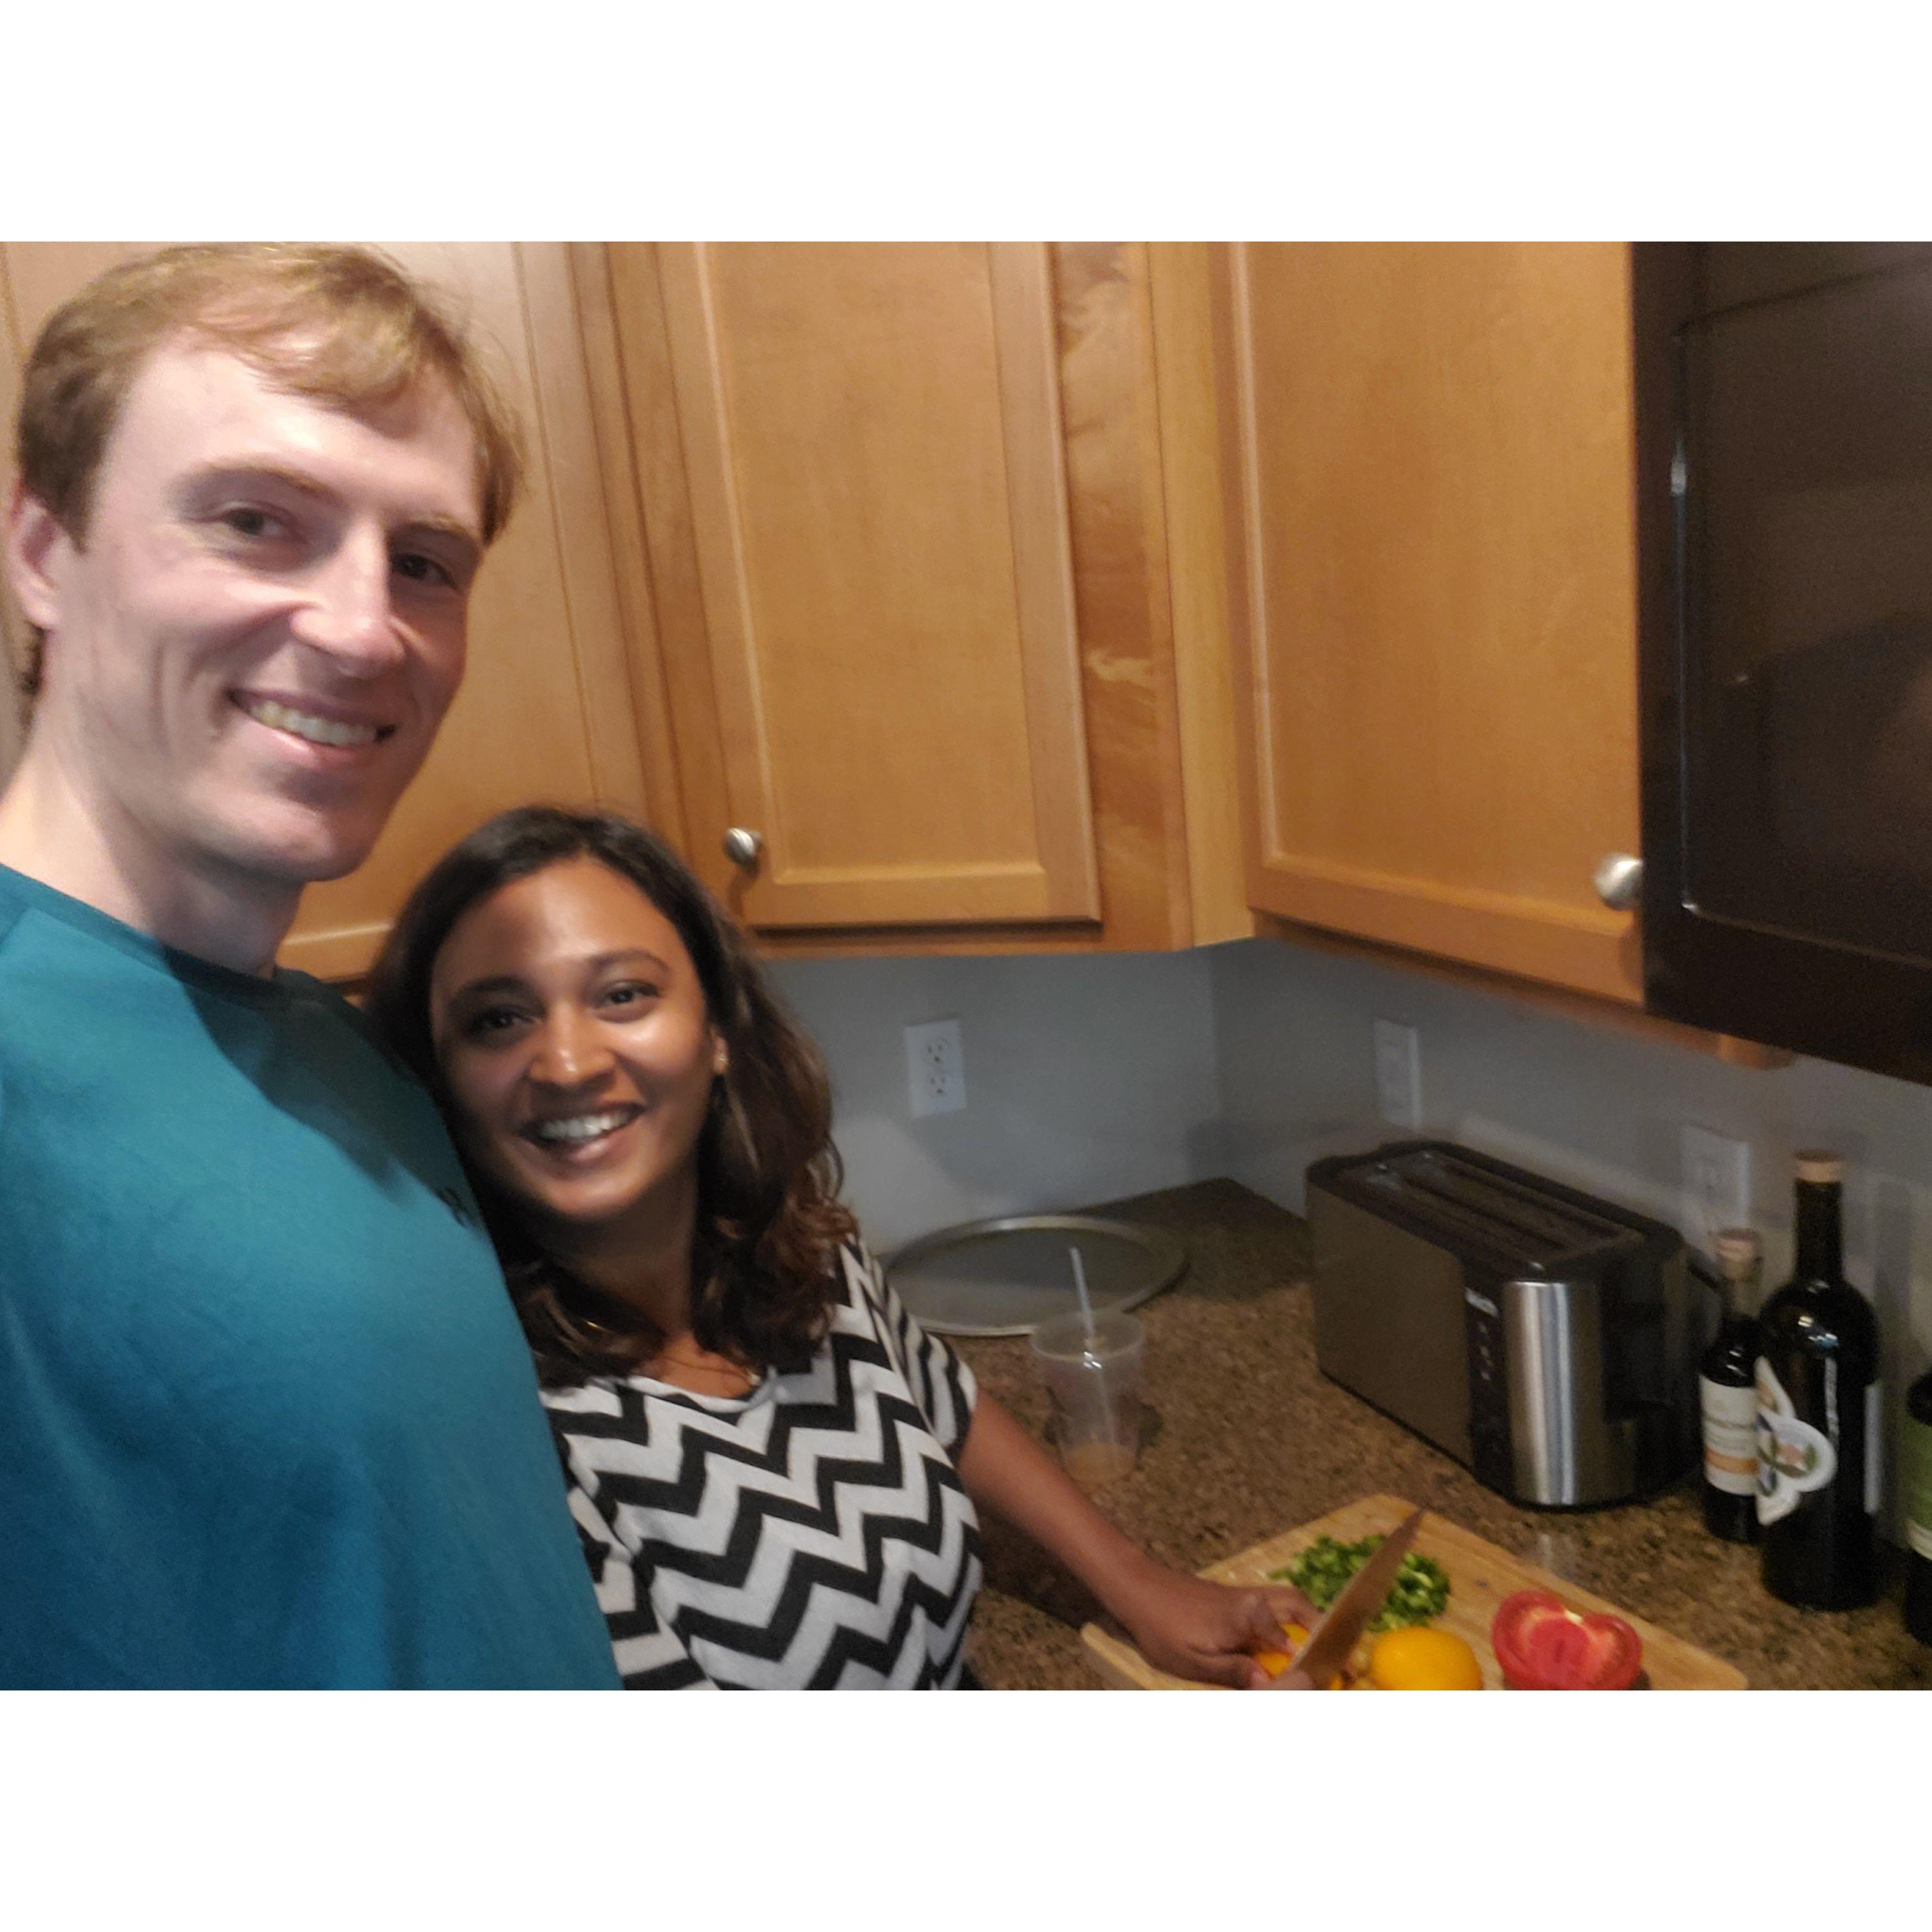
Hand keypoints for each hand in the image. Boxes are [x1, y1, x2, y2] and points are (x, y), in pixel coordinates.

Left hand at [1112, 1558, 1319, 1689]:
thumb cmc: (1162, 1628)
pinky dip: (1292, 1620)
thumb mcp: (1194, 1661)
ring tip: (1321, 1654)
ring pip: (1291, 1603)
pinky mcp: (1238, 1597)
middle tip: (1340, 1664)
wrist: (1138, 1589)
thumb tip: (1271, 1686)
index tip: (1334, 1681)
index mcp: (1248, 1616)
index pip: (1293, 1641)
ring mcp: (1247, 1595)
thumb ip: (1235, 1672)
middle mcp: (1255, 1599)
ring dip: (1311, 1623)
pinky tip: (1287, 1645)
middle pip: (1303, 1609)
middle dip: (1326, 1633)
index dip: (1314, 1664)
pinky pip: (1275, 1605)